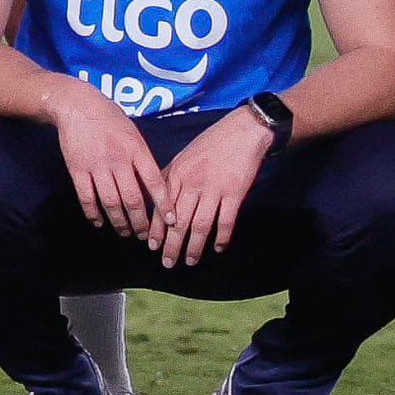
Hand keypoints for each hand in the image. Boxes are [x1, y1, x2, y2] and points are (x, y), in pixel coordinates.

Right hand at [50, 80, 166, 239]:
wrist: (77, 105)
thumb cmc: (110, 119)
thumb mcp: (133, 134)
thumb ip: (142, 159)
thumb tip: (153, 189)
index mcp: (136, 149)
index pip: (155, 182)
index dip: (164, 205)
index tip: (171, 222)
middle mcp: (118, 160)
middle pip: (132, 199)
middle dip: (141, 222)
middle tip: (145, 236)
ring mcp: (97, 166)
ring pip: (111, 203)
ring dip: (120, 223)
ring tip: (126, 233)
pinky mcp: (77, 170)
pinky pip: (87, 198)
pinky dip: (93, 214)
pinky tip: (99, 222)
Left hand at [147, 109, 271, 267]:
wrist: (242, 131)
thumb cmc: (212, 143)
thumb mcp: (184, 156)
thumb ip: (171, 177)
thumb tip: (159, 200)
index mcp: (177, 174)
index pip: (162, 208)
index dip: (157, 229)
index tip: (152, 246)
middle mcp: (192, 183)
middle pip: (178, 221)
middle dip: (172, 245)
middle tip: (168, 263)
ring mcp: (213, 189)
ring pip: (200, 225)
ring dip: (194, 246)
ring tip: (189, 261)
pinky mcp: (234, 193)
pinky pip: (225, 221)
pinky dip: (221, 237)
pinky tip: (218, 249)